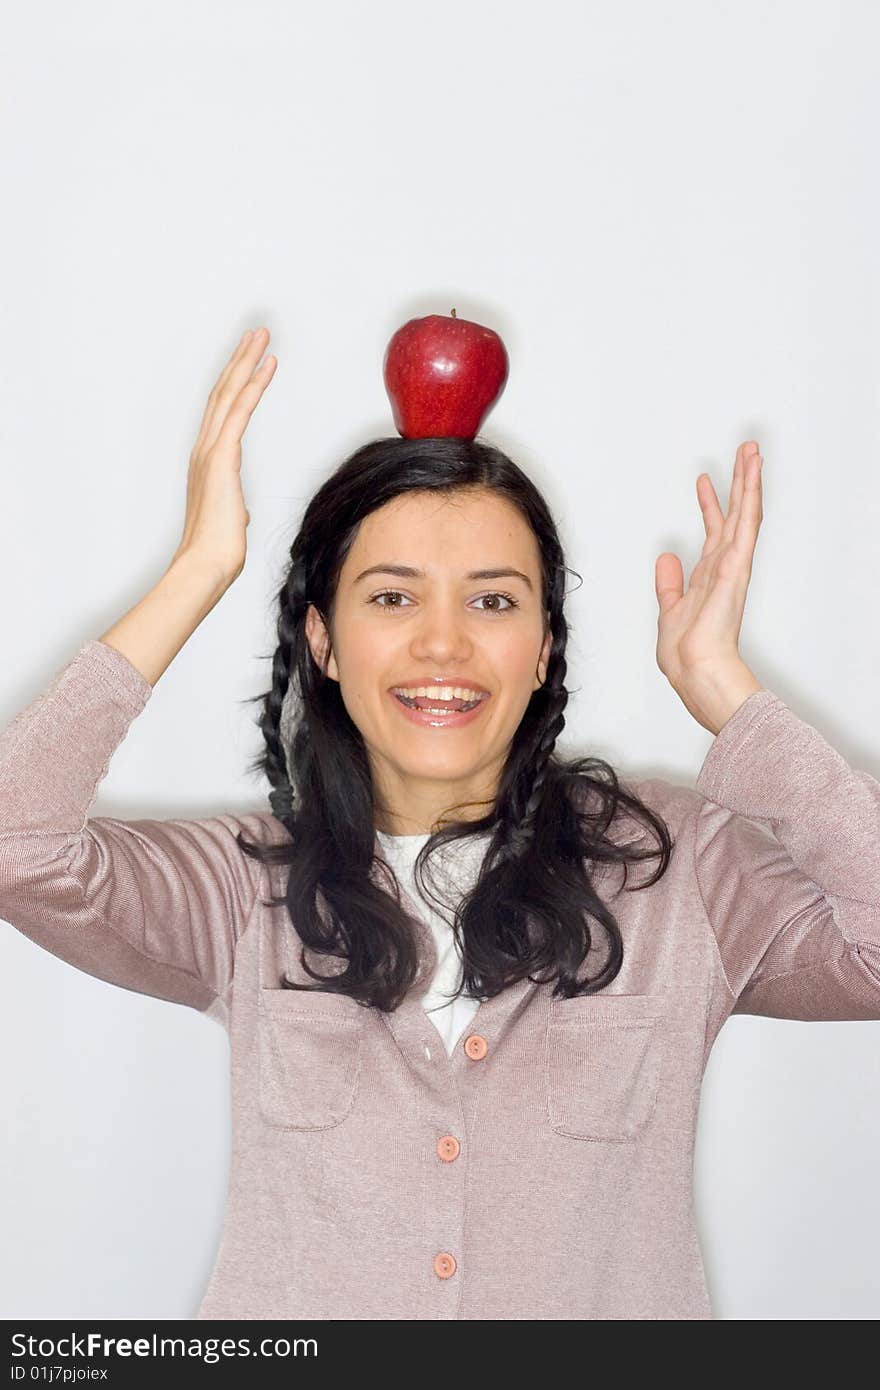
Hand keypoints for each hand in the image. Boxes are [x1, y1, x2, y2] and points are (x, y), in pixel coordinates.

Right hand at [171, 327, 276, 584]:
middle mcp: (204, 450)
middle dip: (239, 360)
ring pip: (229, 393)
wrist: (205, 565)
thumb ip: (232, 507)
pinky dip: (254, 384)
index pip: (223, 413)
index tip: (247, 362)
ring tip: (261, 337)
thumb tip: (236, 510)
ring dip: (246, 362)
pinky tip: (267, 365)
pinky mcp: (222, 457)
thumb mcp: (228, 521)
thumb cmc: (216, 550)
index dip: (234, 384)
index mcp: (207, 462)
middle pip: (223, 393)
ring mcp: (211, 451)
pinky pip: (240, 411)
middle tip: (255, 334)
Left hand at [655, 440, 764, 732]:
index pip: (713, 533)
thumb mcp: (669, 610)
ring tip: (751, 451)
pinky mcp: (736, 566)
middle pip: (734, 515)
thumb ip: (669, 583)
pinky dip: (750, 496)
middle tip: (743, 453)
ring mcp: (733, 565)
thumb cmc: (686, 653)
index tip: (704, 483)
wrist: (695, 671)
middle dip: (738, 483)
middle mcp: (724, 567)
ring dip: (748, 480)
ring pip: (745, 512)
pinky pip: (746, 524)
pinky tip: (752, 473)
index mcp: (709, 577)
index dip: (709, 506)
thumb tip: (667, 559)